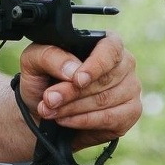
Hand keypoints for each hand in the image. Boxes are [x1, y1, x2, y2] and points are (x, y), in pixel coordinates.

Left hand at [17, 32, 140, 149]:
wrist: (41, 111)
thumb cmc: (42, 80)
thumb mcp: (34, 61)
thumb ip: (51, 56)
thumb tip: (73, 69)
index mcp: (105, 43)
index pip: (111, 48)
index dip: (95, 65)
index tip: (77, 80)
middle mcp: (123, 64)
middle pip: (105, 78)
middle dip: (72, 92)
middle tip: (49, 99)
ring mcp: (130, 89)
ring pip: (105, 100)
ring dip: (73, 108)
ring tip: (50, 110)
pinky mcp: (129, 113)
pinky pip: (109, 118)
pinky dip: (83, 121)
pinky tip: (65, 120)